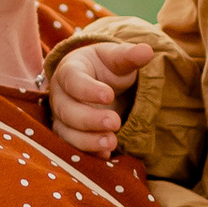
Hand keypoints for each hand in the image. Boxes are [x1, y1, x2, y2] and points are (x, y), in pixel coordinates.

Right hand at [48, 34, 153, 152]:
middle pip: (67, 110)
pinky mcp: (68, 135)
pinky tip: (106, 156)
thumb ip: (129, 56)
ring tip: (111, 143)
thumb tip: (147, 50)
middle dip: (90, 119)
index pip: (73, 80)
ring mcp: (61, 117)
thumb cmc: (105, 68)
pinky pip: (72, 148)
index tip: (109, 95)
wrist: (98, 82)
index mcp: (70, 70)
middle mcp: (60, 95)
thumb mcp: (117, 58)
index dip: (88, 89)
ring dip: (87, 141)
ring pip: (66, 132)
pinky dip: (88, 153)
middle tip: (115, 122)